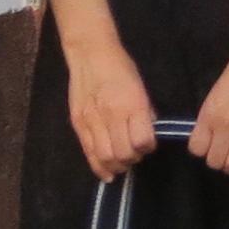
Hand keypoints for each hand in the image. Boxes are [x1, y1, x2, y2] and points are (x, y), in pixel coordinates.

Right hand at [66, 38, 158, 180]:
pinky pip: (88, 153)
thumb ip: (145, 113)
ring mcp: (92, 121)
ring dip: (117, 165)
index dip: (148, 147)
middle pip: (124, 153)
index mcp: (131, 105)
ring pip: (105, 157)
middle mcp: (111, 115)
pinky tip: (108, 174)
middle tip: (135, 154)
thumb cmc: (121, 68)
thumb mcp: (140, 88)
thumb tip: (149, 134)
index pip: (142, 140)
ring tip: (122, 163)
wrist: (90, 55)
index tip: (149, 143)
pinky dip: (99, 168)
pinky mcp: (78, 124)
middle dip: (133, 159)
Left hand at [190, 36, 228, 184]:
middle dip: (216, 160)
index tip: (207, 146)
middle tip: (222, 153)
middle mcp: (227, 126)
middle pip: (214, 161)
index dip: (201, 150)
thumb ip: (210, 117)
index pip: (197, 148)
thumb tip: (209, 137)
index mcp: (210, 114)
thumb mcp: (215, 93)